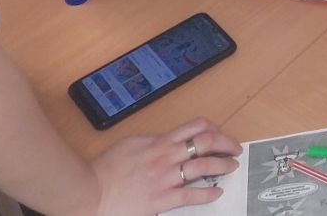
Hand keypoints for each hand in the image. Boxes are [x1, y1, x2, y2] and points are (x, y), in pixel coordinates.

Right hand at [86, 118, 240, 215]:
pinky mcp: (162, 199)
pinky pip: (191, 195)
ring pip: (203, 166)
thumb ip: (152, 142)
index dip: (212, 129)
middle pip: (205, 143)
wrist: (90, 191)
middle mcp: (165, 156)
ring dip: (222, 165)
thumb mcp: (130, 144)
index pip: (194, 127)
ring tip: (231, 166)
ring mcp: (165, 178)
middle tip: (235, 148)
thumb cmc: (105, 169)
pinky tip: (217, 192)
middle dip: (225, 143)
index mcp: (158, 142)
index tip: (218, 133)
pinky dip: (208, 193)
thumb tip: (166, 141)